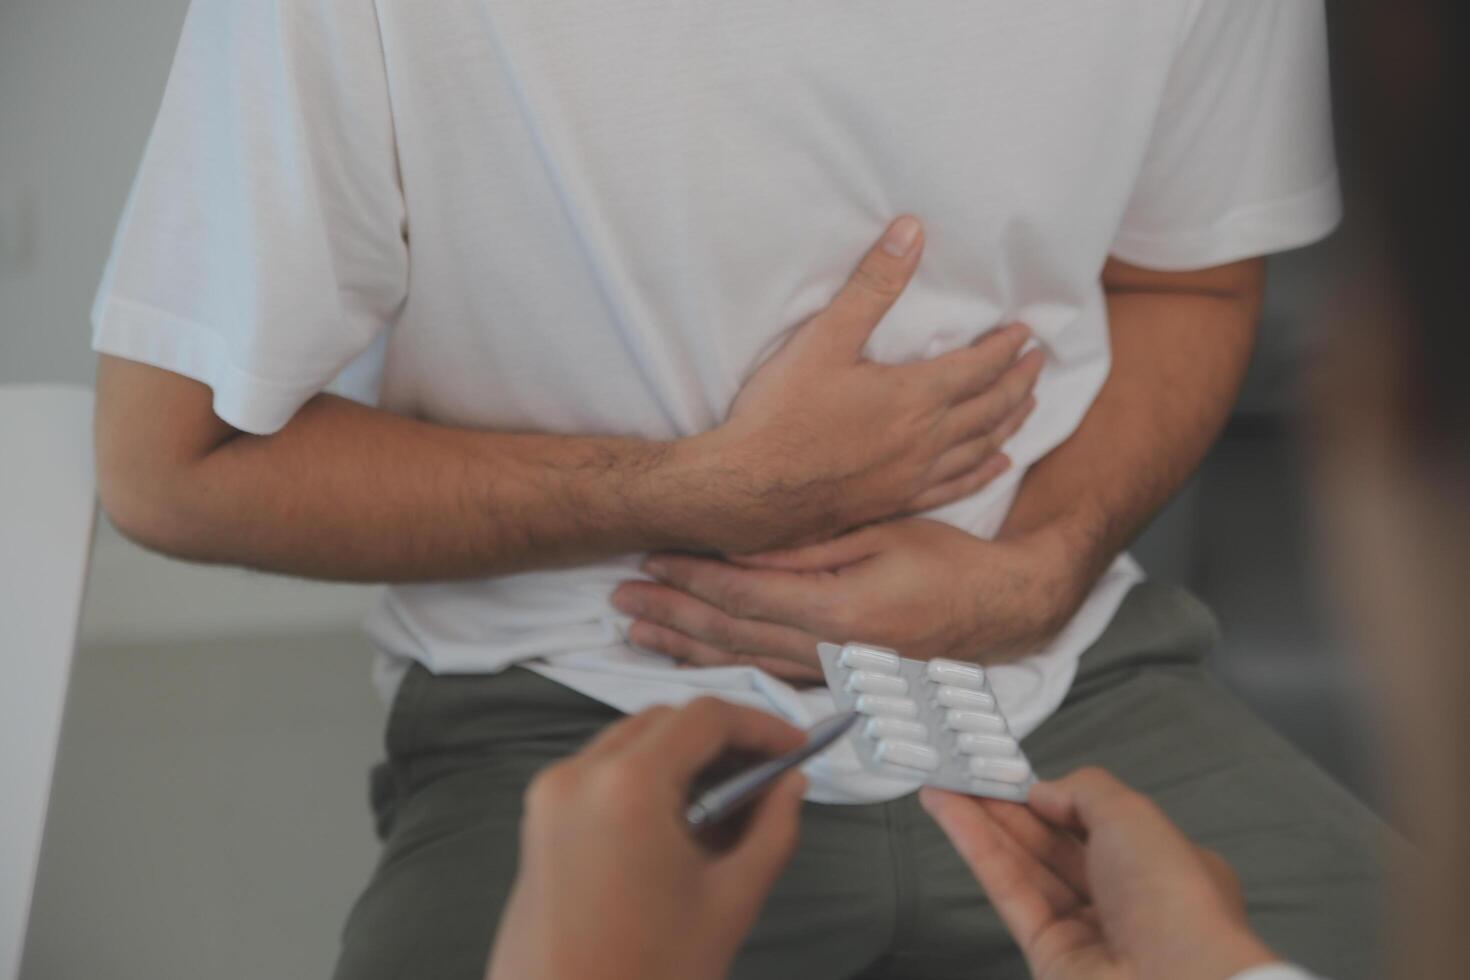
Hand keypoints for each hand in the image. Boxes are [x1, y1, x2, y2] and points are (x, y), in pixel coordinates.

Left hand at [485, 699, 806, 979]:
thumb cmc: (649, 973)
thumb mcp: (730, 901)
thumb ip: (772, 830)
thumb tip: (791, 785)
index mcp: (626, 786)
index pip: (705, 718)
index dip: (760, 726)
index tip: (797, 749)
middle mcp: (578, 774)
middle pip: (665, 721)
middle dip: (722, 739)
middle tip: (771, 773)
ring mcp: (549, 796)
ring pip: (629, 742)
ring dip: (683, 756)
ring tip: (732, 797)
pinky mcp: (537, 821)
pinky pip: (600, 773)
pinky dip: (645, 778)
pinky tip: (682, 819)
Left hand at [610, 518, 1082, 684]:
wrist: (1001, 610)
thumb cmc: (947, 563)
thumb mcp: (882, 534)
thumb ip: (809, 547)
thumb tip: (741, 545)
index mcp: (836, 613)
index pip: (741, 594)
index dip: (690, 577)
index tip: (649, 559)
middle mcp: (826, 652)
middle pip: (728, 634)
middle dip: (668, 615)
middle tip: (618, 598)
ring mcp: (831, 674)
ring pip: (740, 662)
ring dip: (682, 648)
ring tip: (635, 633)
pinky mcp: (838, 681)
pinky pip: (765, 677)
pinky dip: (721, 668)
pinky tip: (690, 662)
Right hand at [689, 214, 1042, 553]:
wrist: (748, 490)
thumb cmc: (780, 414)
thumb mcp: (825, 338)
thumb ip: (873, 286)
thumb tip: (911, 231)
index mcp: (915, 397)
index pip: (979, 368)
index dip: (1005, 347)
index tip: (1024, 332)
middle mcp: (926, 440)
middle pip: (992, 408)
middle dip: (1019, 381)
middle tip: (1038, 362)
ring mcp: (913, 477)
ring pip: (982, 448)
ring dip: (1010, 423)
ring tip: (1029, 405)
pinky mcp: (895, 502)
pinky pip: (955, 487)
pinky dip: (983, 473)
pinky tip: (997, 466)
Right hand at [919, 770, 1278, 979]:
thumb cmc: (1175, 902)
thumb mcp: (1134, 815)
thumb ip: (1083, 790)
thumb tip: (1044, 790)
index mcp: (1162, 867)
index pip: (1099, 823)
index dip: (1055, 796)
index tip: (1015, 773)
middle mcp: (1125, 902)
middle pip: (1054, 844)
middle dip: (1008, 807)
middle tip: (967, 773)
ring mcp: (1085, 930)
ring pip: (1024, 866)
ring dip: (981, 824)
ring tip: (944, 787)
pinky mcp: (1047, 954)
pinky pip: (1007, 891)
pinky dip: (976, 851)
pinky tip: (949, 816)